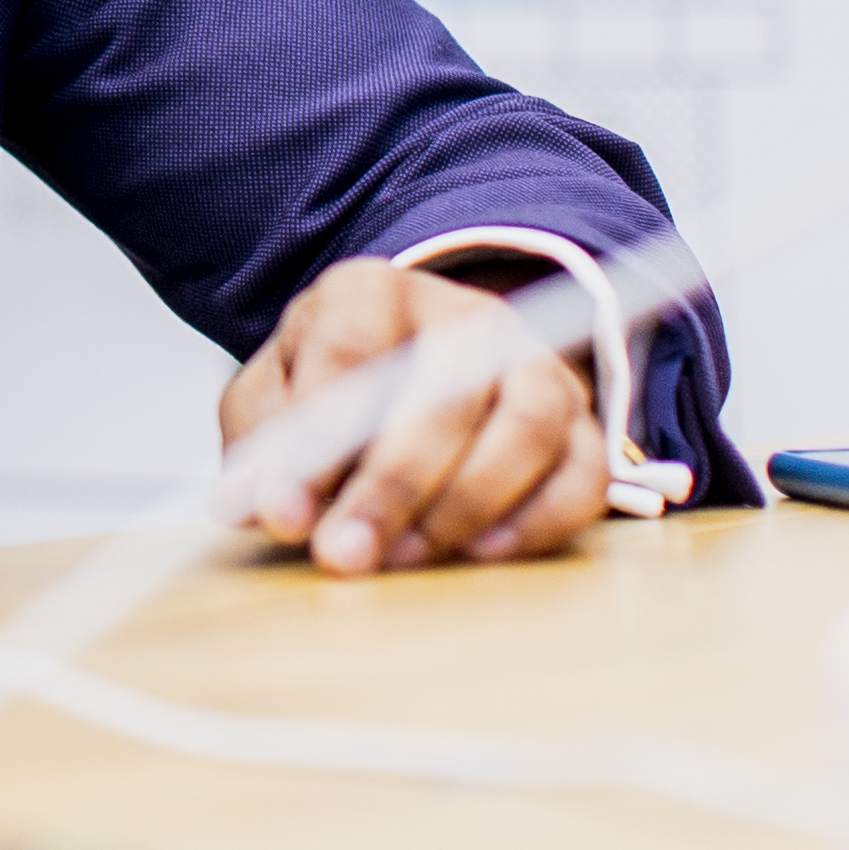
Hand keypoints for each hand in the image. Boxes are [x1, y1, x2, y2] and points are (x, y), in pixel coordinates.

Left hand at [216, 258, 605, 574]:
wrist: (407, 377)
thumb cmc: (329, 393)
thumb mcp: (273, 401)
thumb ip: (265, 448)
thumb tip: (276, 508)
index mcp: (369, 291)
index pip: (349, 349)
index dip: (315, 436)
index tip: (286, 509)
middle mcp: (465, 315)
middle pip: (442, 394)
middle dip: (390, 487)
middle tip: (345, 554)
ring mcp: (533, 365)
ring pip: (524, 428)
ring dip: (463, 506)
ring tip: (405, 558)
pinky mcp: (581, 425)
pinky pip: (583, 476)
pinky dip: (537, 522)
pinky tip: (481, 553)